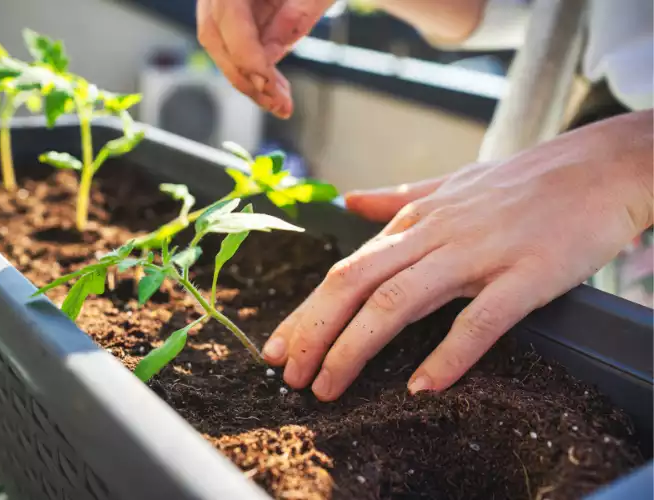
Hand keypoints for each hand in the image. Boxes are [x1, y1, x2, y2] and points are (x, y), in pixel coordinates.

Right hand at [196, 0, 332, 117]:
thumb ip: (294, 17)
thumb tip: (269, 58)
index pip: (227, 16)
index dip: (245, 53)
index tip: (267, 80)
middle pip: (215, 37)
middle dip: (246, 76)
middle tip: (278, 103)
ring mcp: (218, 2)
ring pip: (220, 48)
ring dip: (249, 81)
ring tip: (281, 104)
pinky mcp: (230, 17)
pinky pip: (233, 50)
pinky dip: (255, 73)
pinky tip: (275, 93)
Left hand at [261, 111, 652, 399]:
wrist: (598, 167)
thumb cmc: (523, 182)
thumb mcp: (450, 185)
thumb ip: (398, 199)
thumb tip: (350, 202)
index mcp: (416, 220)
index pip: (345, 270)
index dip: (307, 312)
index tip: (279, 348)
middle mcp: (434, 235)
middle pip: (356, 284)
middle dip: (315, 332)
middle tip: (290, 376)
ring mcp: (478, 254)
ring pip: (399, 302)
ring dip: (356, 347)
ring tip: (329, 386)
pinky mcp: (525, 275)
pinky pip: (479, 319)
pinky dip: (448, 354)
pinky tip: (422, 386)